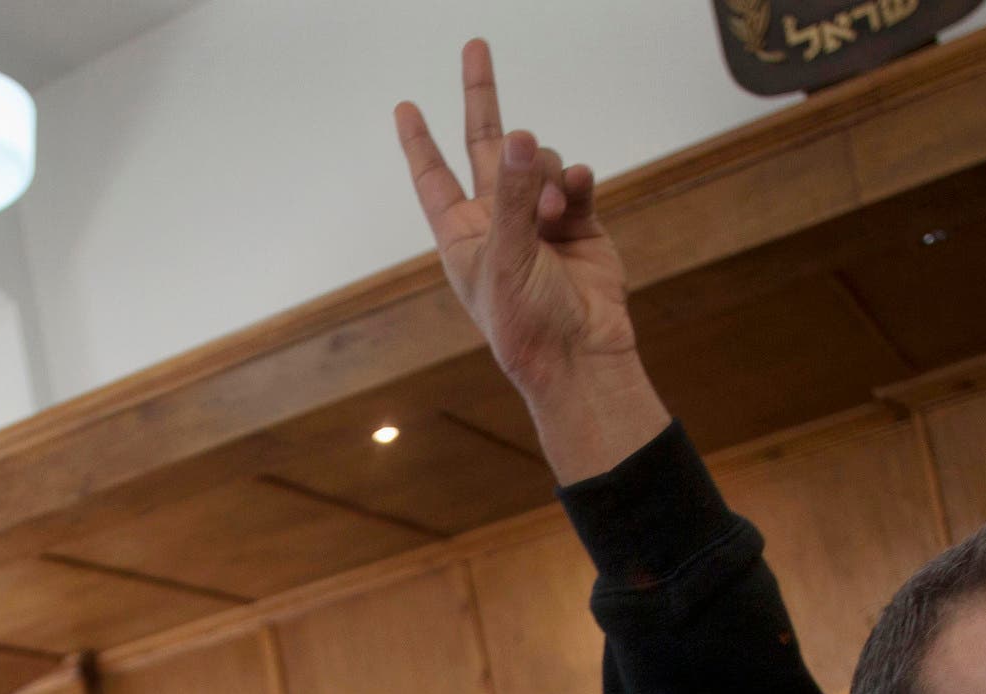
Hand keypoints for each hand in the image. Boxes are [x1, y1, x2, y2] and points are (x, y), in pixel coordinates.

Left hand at [395, 40, 667, 479]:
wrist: (581, 354)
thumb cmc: (527, 321)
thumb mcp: (507, 254)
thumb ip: (510, 192)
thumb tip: (516, 134)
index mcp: (462, 235)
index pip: (433, 178)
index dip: (419, 142)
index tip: (404, 106)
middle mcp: (497, 220)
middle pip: (484, 146)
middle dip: (482, 97)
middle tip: (475, 47)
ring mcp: (538, 217)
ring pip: (535, 160)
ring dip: (541, 173)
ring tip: (550, 209)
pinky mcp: (578, 220)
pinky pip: (572, 176)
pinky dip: (573, 178)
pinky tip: (574, 191)